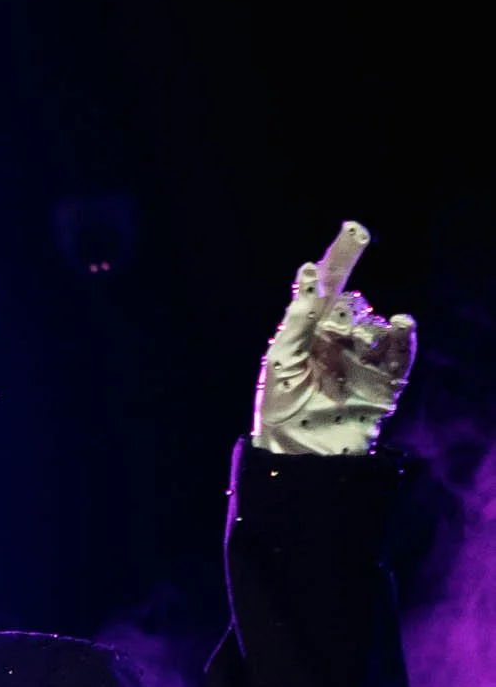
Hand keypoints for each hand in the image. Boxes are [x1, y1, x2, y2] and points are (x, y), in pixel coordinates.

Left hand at [253, 222, 416, 454]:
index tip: (354, 230)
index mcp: (310, 331)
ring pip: (376, 325)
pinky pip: (401, 351)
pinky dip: (403, 335)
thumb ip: (298, 319)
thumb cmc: (282, 409)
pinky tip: (400, 322)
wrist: (302, 457)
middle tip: (342, 296)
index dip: (341, 257)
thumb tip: (310, 273)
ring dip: (366, 329)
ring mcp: (364, 358)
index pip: (327, 287)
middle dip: (347, 303)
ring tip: (349, 352)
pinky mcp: (386, 381)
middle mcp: (339, 340)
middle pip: (354, 302)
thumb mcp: (282, 361)